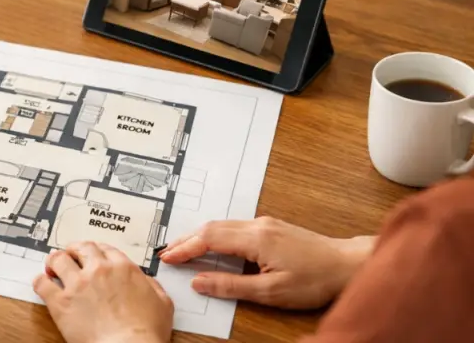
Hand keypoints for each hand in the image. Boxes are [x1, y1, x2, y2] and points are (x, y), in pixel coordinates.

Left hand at [33, 242, 172, 342]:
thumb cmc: (146, 332)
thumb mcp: (162, 303)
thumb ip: (152, 286)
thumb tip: (146, 281)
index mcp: (123, 268)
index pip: (104, 248)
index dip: (96, 250)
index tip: (92, 255)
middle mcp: (98, 270)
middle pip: (80, 247)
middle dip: (74, 250)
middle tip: (71, 256)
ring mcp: (78, 284)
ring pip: (58, 259)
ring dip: (55, 260)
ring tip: (53, 266)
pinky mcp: (61, 302)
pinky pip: (43, 283)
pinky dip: (40, 281)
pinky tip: (42, 283)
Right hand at [159, 217, 374, 309]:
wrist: (349, 265)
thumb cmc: (316, 280)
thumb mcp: (271, 291)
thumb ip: (231, 285)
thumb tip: (199, 281)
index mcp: (255, 238)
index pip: (208, 238)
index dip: (185, 248)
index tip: (168, 259)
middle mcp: (258, 225)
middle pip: (211, 227)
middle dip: (186, 240)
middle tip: (167, 253)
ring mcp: (265, 223)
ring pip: (222, 225)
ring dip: (199, 236)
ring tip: (183, 250)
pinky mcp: (272, 227)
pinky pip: (234, 226)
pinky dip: (215, 235)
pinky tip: (211, 245)